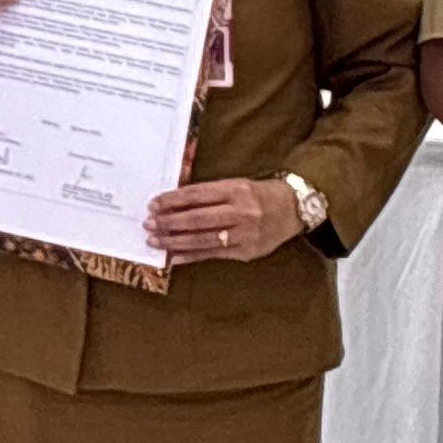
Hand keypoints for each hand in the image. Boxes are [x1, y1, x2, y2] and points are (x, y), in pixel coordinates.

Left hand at [147, 176, 303, 263]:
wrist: (294, 209)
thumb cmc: (258, 194)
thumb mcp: (236, 185)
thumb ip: (207, 193)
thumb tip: (173, 201)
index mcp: (236, 190)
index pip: (196, 195)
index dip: (172, 200)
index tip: (153, 204)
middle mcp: (241, 212)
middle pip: (197, 218)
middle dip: (169, 222)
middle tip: (149, 224)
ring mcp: (245, 234)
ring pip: (203, 239)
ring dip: (175, 241)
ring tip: (155, 241)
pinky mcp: (248, 251)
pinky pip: (214, 254)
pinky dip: (192, 256)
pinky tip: (175, 257)